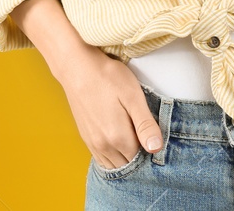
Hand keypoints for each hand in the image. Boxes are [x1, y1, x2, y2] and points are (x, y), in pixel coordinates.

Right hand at [55, 44, 163, 169]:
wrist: (78, 68)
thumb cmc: (108, 78)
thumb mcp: (133, 97)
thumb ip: (145, 125)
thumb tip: (156, 148)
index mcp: (117, 138)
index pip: (140, 159)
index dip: (150, 150)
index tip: (154, 136)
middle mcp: (103, 146)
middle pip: (127, 164)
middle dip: (138, 157)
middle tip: (145, 135)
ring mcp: (92, 143)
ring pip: (113, 165)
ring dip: (125, 159)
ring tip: (134, 138)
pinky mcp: (85, 138)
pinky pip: (101, 159)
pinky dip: (113, 157)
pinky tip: (119, 142)